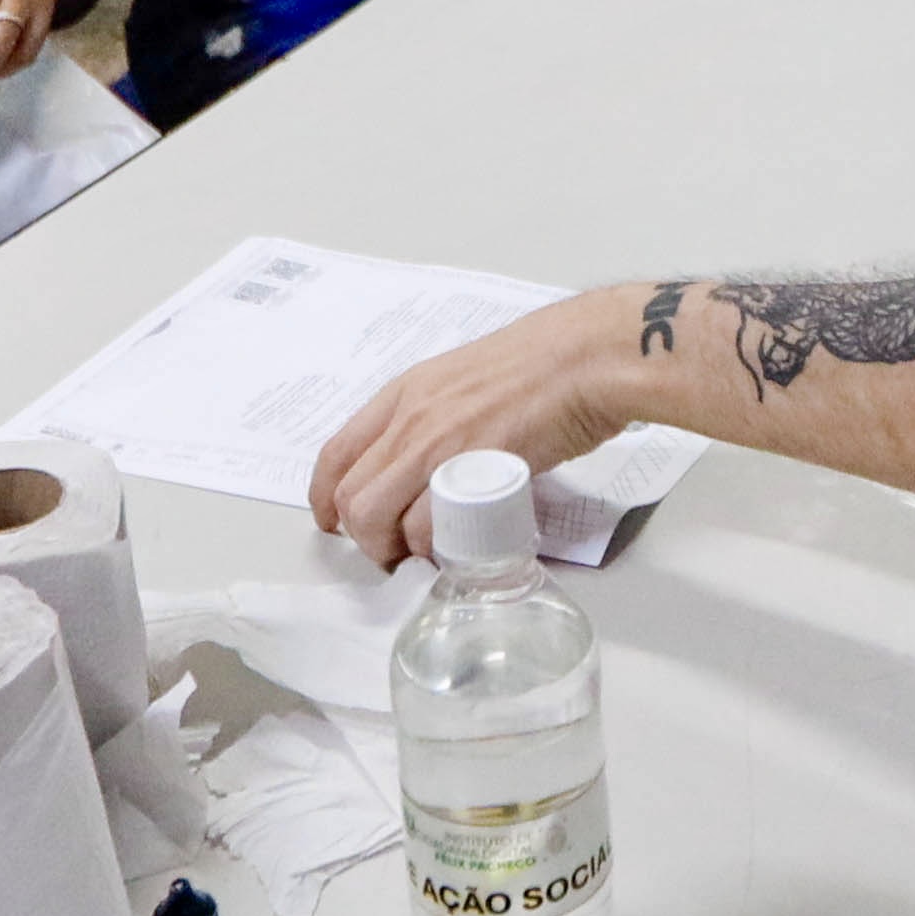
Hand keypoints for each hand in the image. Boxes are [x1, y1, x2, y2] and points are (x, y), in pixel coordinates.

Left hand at [309, 285, 644, 563]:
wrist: (587, 358)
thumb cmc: (545, 364)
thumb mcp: (466, 379)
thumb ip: (439, 417)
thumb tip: (433, 461)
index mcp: (405, 392)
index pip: (336, 453)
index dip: (326, 498)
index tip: (335, 522)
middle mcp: (410, 418)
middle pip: (351, 496)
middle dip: (363, 538)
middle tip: (393, 551)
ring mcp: (437, 445)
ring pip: (376, 518)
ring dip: (392, 550)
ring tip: (423, 557)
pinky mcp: (472, 471)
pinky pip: (428, 528)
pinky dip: (435, 551)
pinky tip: (457, 551)